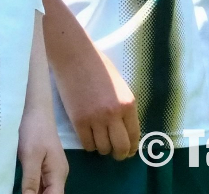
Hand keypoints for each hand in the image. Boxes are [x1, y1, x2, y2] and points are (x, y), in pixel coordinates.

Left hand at [18, 99, 67, 193]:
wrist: (37, 110)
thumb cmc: (34, 130)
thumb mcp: (29, 156)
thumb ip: (31, 180)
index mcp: (58, 174)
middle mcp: (59, 175)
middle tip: (23, 192)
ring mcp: (53, 170)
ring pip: (46, 190)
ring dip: (35, 193)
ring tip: (23, 190)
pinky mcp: (45, 164)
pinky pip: (41, 182)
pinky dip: (33, 188)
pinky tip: (25, 189)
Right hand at [50, 44, 138, 158]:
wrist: (73, 55)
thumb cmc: (97, 65)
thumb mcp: (119, 86)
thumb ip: (123, 107)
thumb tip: (125, 129)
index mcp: (128, 104)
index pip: (134, 136)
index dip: (131, 148)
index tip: (128, 151)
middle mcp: (114, 114)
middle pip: (121, 147)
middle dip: (119, 154)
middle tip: (115, 153)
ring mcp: (95, 119)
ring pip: (103, 148)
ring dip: (102, 148)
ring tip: (99, 141)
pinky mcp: (78, 121)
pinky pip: (86, 144)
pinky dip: (88, 144)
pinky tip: (88, 137)